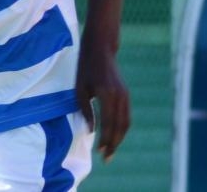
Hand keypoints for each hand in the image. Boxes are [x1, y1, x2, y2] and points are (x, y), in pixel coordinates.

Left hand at [75, 46, 129, 161]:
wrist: (100, 49)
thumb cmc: (85, 68)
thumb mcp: (80, 88)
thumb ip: (86, 110)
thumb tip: (91, 131)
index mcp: (107, 94)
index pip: (109, 123)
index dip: (106, 140)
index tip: (100, 153)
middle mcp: (120, 96)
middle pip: (120, 126)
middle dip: (114, 143)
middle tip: (106, 157)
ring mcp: (125, 95)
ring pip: (126, 122)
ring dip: (119, 138)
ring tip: (111, 150)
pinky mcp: (126, 94)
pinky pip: (126, 115)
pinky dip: (121, 128)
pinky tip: (114, 135)